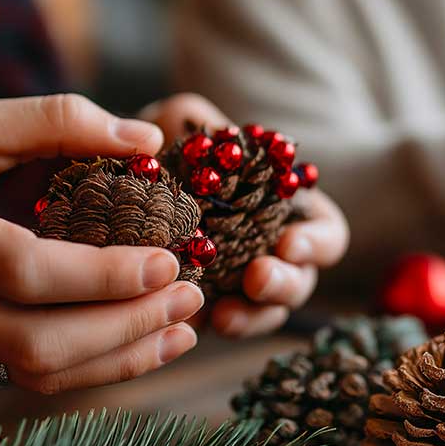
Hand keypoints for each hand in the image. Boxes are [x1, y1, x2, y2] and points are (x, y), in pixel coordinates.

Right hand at [0, 94, 203, 393]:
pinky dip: (87, 367)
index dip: (102, 276)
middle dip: (126, 326)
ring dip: (118, 358)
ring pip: (32, 373)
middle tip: (193, 296)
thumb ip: (56, 121)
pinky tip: (140, 343)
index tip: (170, 262)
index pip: (22, 269)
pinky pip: (21, 376)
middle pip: (34, 339)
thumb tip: (150, 139)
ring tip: (184, 327)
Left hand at [143, 93, 349, 336]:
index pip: (326, 234)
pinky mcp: (207, 310)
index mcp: (285, 209)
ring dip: (252, 316)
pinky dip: (208, 327)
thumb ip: (193, 118)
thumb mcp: (178, 122)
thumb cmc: (166, 147)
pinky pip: (219, 327)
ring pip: (266, 312)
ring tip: (223, 316)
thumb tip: (206, 133)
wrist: (118, 183)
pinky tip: (189, 322)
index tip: (288, 243)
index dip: (316, 243)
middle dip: (284, 283)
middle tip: (256, 277)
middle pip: (301, 281)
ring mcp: (241, 286)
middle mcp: (272, 252)